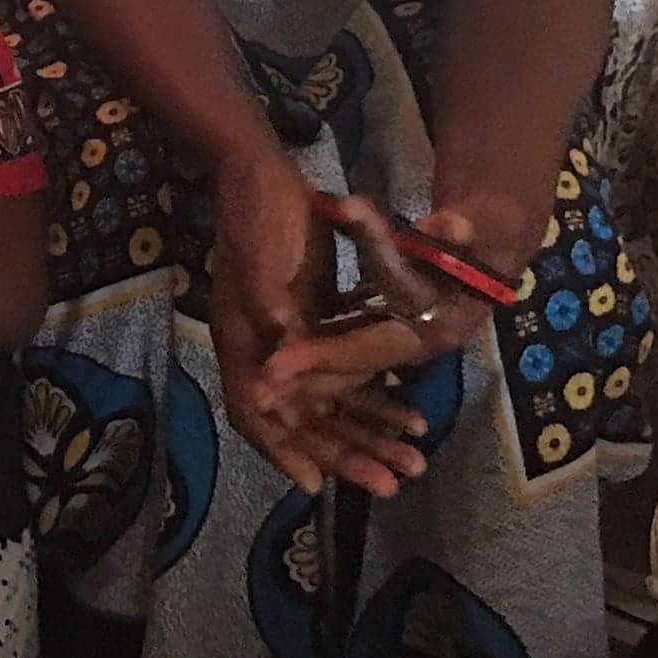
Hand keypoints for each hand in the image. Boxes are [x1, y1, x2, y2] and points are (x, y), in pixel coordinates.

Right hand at [208, 158, 427, 498]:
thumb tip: (278, 359)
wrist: (261, 171)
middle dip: (348, 452)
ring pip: (330, 398)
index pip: (256, 411)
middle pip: (303, 416)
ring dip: (370, 428)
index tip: (315, 486)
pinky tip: (407, 412)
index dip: (283, 450)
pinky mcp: (313, 320)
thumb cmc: (258, 213)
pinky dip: (373, 392)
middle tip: (394, 484)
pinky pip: (345, 370)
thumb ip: (268, 306)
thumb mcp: (261, 260)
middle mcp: (264, 349)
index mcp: (243, 340)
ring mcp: (289, 338)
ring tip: (414, 459)